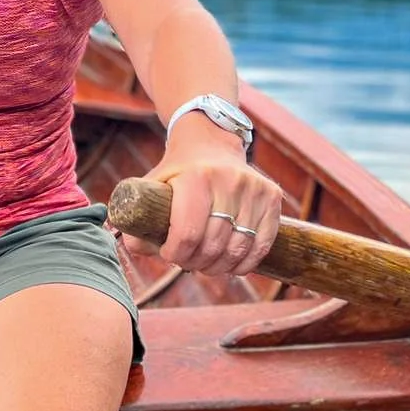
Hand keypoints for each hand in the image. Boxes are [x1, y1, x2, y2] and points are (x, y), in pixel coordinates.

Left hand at [120, 125, 282, 276]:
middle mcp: (228, 180)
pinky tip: (232, 264)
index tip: (169, 253)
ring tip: (206, 264)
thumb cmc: (178, 172)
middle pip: (213, 245)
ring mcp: (254, 188)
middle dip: (195, 262)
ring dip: (220, 266)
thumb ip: (138, 219)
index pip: (187, 234)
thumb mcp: (152, 186)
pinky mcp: (272, 196)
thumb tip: (138, 250)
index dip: (175, 253)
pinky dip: (246, 262)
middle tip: (187, 261)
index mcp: (196, 177)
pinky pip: (263, 244)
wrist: (211, 143)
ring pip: (238, 249)